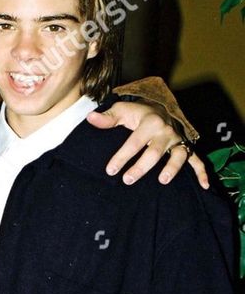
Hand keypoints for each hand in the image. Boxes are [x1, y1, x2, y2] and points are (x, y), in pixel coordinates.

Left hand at [87, 102, 207, 188]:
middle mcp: (166, 131)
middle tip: (128, 180)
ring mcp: (178, 140)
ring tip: (162, 181)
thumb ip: (107, 118)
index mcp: (150, 122)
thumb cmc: (137, 113)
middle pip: (155, 152)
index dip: (121, 157)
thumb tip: (90, 118)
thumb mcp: (122, 111)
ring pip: (179, 155)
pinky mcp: (186, 147)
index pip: (134, 142)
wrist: (160, 107)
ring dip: (172, 168)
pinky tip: (203, 186)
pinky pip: (197, 160)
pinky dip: (202, 172)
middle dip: (142, 167)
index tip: (110, 170)